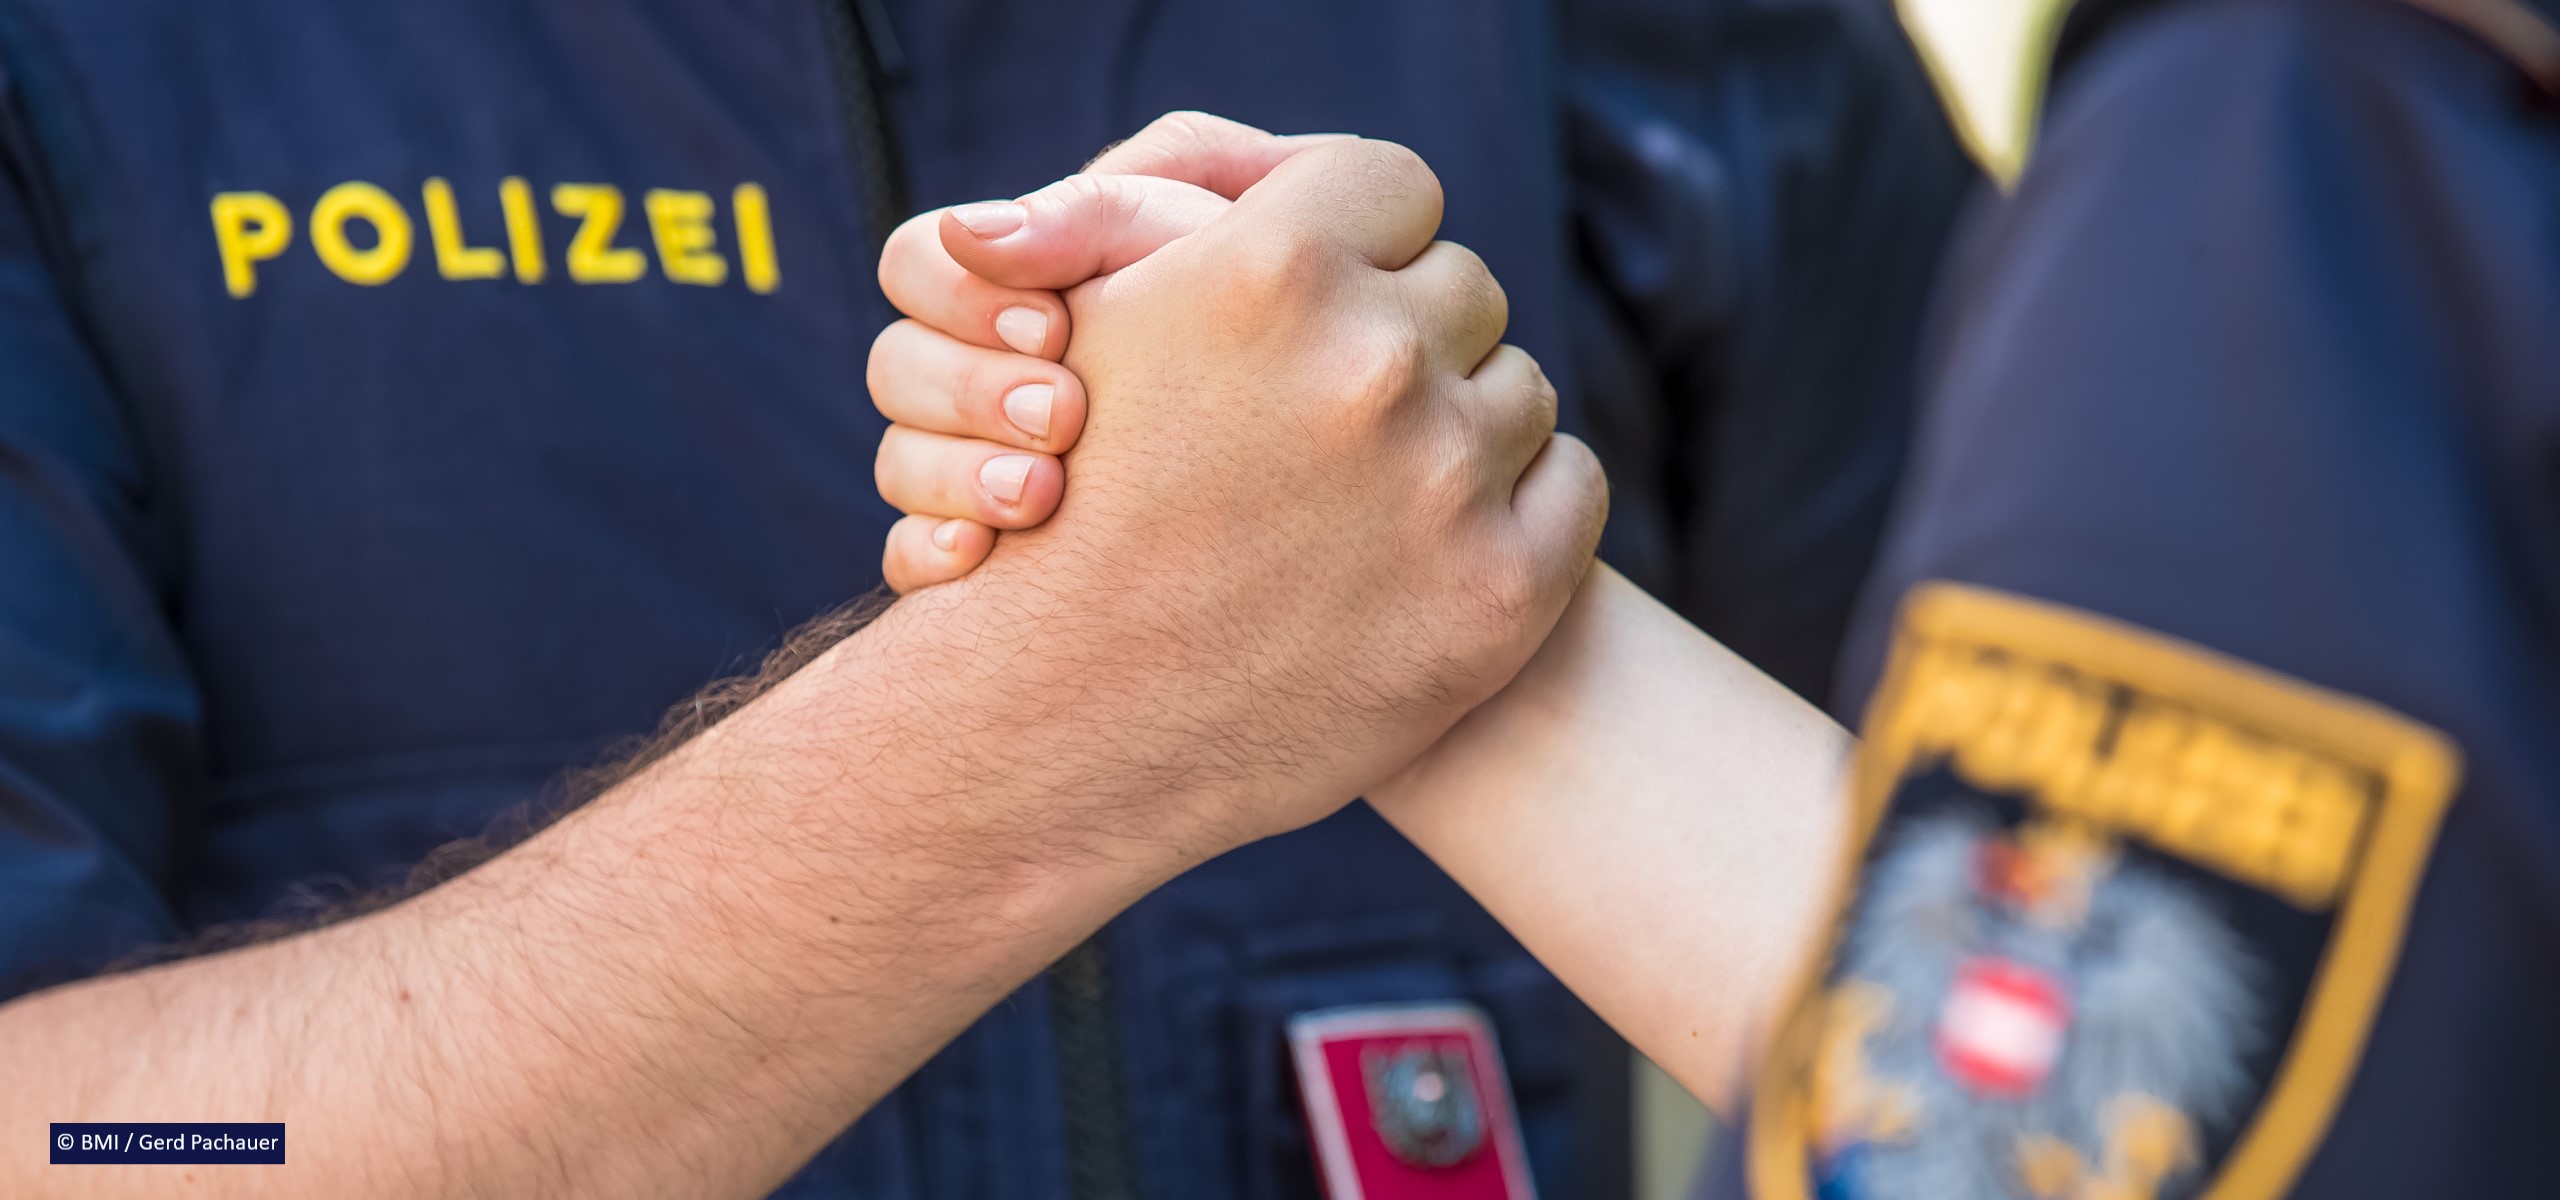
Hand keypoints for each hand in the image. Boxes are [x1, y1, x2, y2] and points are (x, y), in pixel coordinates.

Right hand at [870, 114, 1338, 589]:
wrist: (1336, 487)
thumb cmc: (1281, 324)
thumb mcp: (1207, 251)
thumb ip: (1104, 216)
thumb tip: (976, 233)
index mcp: (1019, 284)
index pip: (919, 261)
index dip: (964, 291)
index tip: (1058, 327)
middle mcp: (986, 375)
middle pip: (897, 367)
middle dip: (972, 389)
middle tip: (1062, 415)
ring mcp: (981, 471)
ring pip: (898, 466)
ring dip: (956, 473)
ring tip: (1039, 494)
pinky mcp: (993, 568)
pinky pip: (911, 561)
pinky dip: (934, 555)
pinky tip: (978, 558)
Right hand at [873, 114, 1608, 847]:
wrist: (1061, 728)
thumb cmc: (1061, 515)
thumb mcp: (1088, 327)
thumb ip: (1167, 210)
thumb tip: (1248, 163)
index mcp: (1270, 269)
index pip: (1394, 188)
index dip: (1363, 241)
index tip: (1329, 299)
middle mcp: (1370, 362)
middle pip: (1462, 291)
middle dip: (1409, 340)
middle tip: (1335, 418)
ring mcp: (1446, 481)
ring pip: (1517, 391)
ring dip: (1460, 430)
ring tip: (1368, 495)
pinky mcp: (1500, 591)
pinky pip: (1573, 485)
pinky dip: (1520, 506)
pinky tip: (1437, 543)